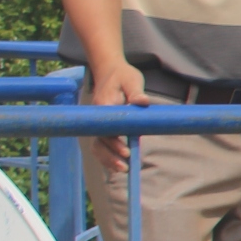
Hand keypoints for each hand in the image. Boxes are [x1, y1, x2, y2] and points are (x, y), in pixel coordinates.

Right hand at [83, 60, 146, 174]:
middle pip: (99, 141)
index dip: (114, 142)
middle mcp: (98, 117)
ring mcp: (98, 122)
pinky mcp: (102, 126)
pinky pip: (101, 143)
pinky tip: (117, 165)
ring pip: (98, 145)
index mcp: (104, 105)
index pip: (106, 128)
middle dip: (110, 155)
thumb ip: (136, 92)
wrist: (110, 71)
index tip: (126, 151)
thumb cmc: (123, 75)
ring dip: (107, 159)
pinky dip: (107, 155)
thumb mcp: (132, 80)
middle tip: (125, 166)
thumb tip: (143, 101)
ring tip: (122, 169)